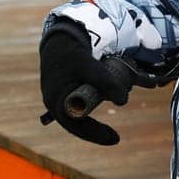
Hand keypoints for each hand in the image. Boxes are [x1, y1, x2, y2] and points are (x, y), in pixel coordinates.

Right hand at [39, 22, 130, 145]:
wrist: (60, 41)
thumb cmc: (71, 54)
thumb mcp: (90, 67)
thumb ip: (106, 82)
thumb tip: (123, 101)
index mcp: (57, 100)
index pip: (76, 126)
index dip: (96, 134)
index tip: (115, 138)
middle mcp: (55, 104)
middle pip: (76, 125)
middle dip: (95, 133)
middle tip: (115, 138)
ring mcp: (59, 100)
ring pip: (77, 118)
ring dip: (93, 126)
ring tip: (109, 133)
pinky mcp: (64, 94)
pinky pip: (77, 109)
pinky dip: (90, 112)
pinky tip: (101, 115)